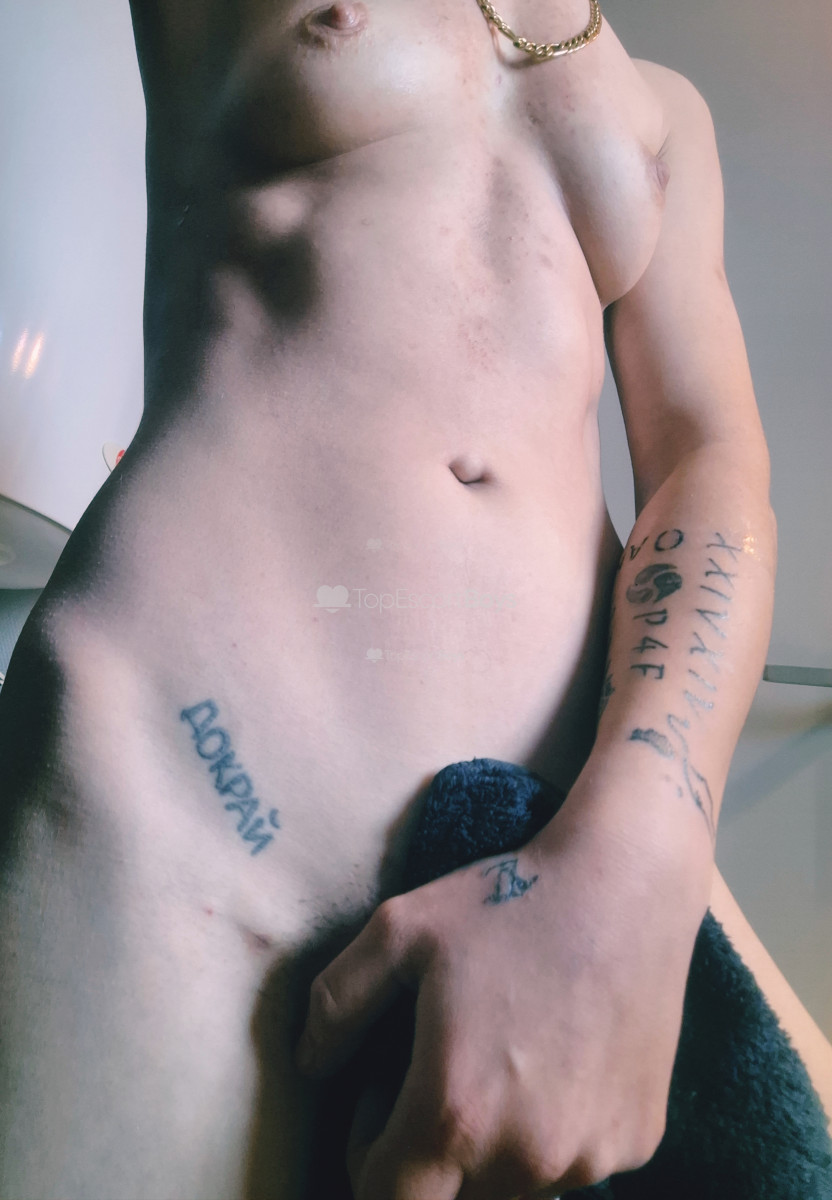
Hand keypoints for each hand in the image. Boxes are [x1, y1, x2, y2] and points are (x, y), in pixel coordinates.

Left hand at [296, 800, 707, 1199]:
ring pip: (515, 1185)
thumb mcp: (399, 930)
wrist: (627, 881)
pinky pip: (576, 1161)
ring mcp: (590, 1157)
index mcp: (454, 1115)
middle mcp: (525, 1158)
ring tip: (501, 1057)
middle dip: (430, 1150)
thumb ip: (336, 1004)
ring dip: (494, 1145)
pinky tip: (560, 1053)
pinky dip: (555, 1129)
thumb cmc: (507, 901)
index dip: (367, 1152)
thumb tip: (310, 1064)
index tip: (380, 1095)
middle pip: (452, 1198)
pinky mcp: (638, 1140)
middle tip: (441, 1066)